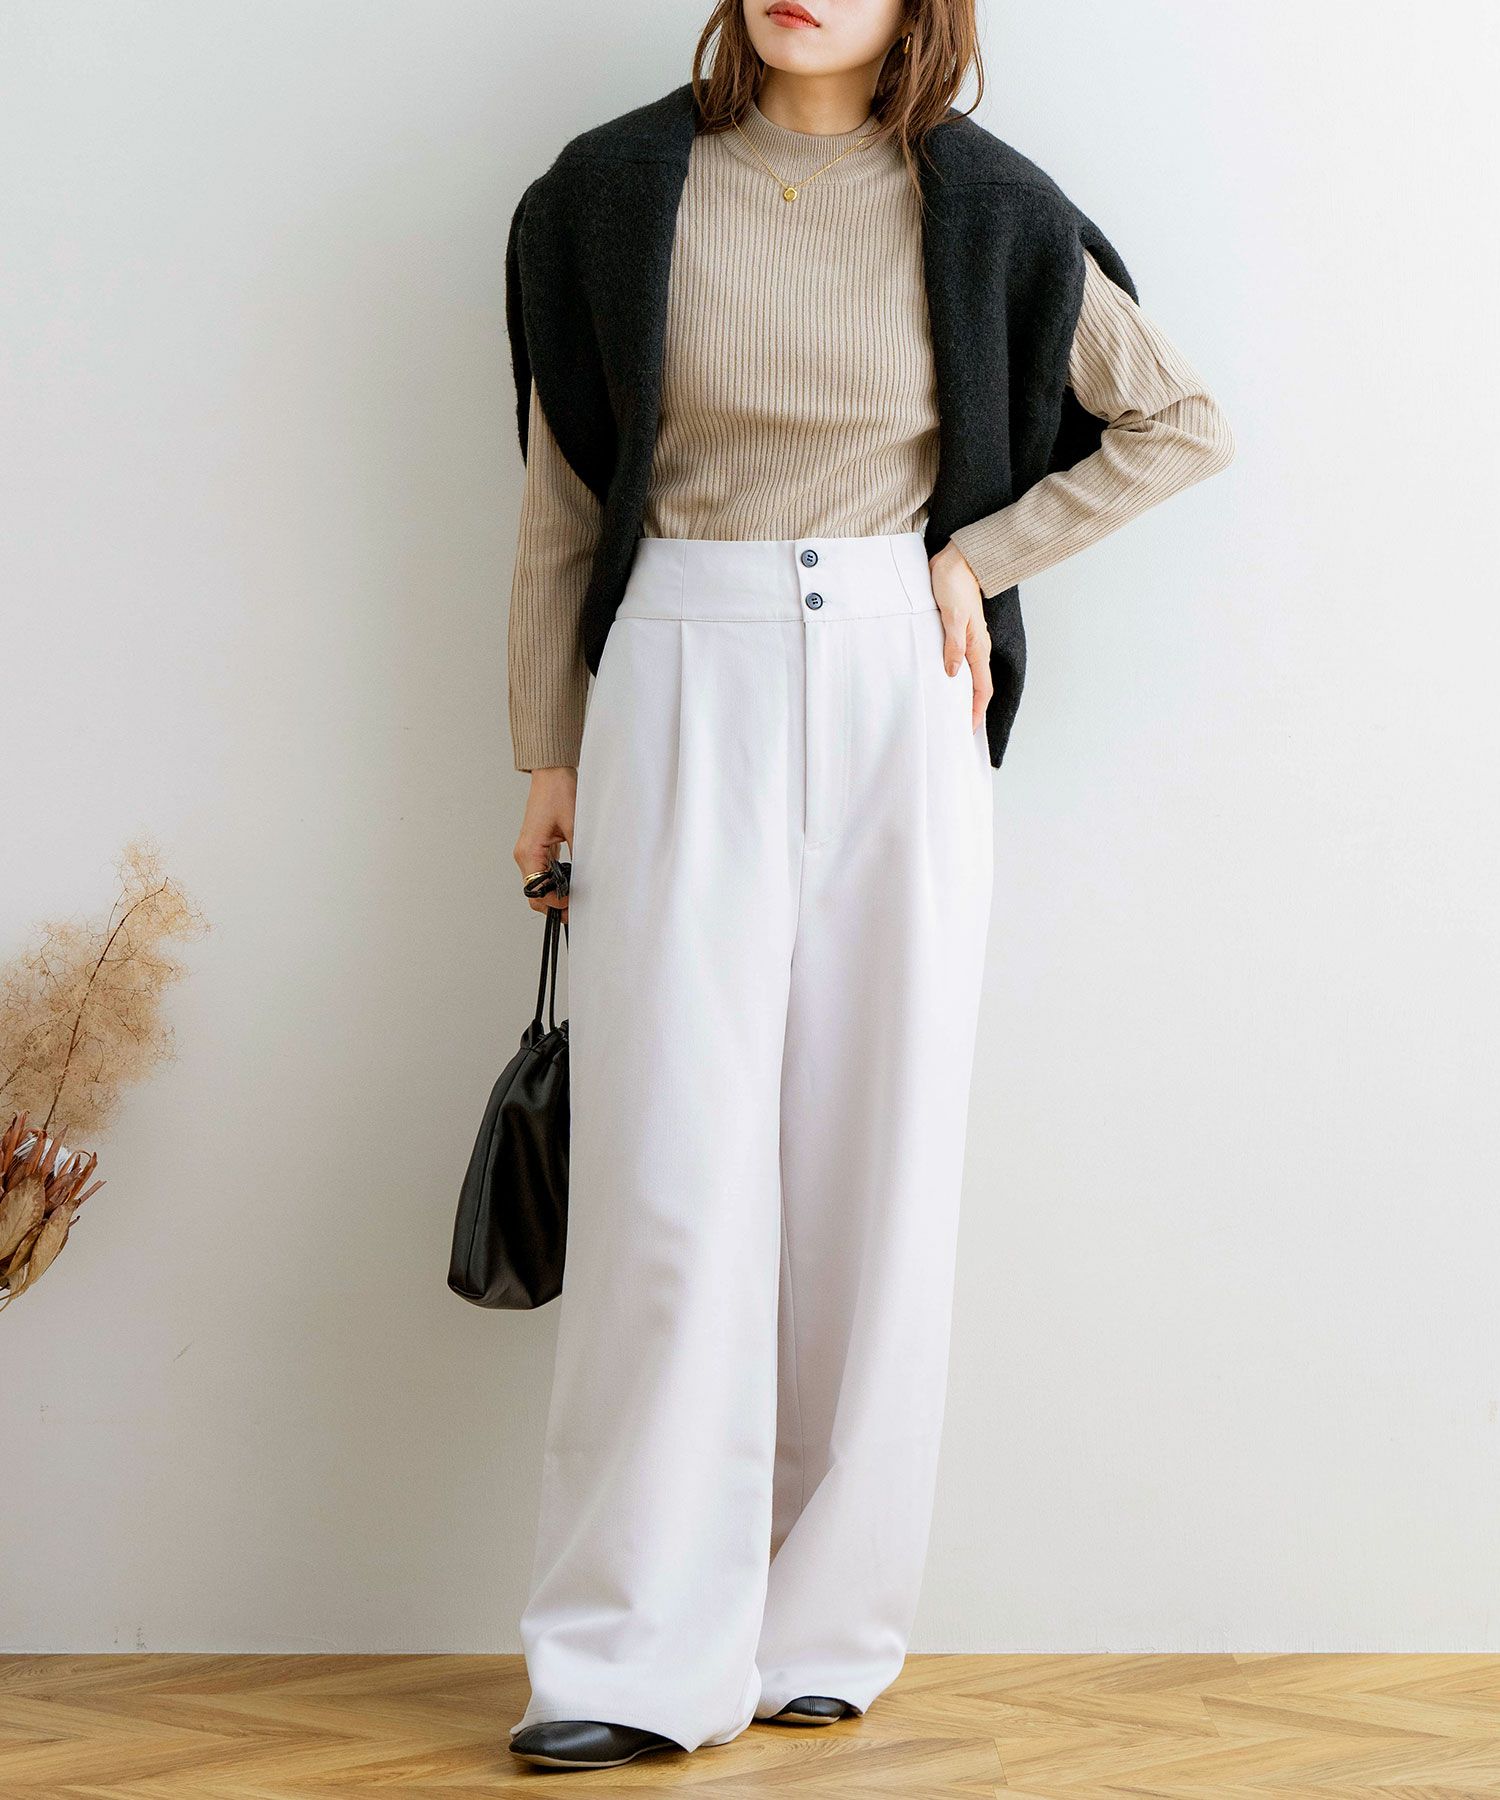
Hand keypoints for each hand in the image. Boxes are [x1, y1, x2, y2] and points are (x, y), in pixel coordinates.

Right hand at [514, 767, 575, 921]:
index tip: (576, 906)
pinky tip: (571, 882)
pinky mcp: (536, 847)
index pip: (537, 891)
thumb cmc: (559, 793)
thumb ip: (580, 856)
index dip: (556, 903)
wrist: (552, 774)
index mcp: (529, 851)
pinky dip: (554, 882)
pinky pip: (542, 872)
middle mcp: (524, 854)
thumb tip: (588, 879)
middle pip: (534, 893)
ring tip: (577, 897)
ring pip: (538, 885)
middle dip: (554, 904)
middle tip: (578, 908)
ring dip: (554, 894)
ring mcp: (529, 851)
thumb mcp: (575, 826)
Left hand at [929, 541, 992, 734]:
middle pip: (976, 686)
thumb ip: (953, 645)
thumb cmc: (954, 583)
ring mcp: (967, 640)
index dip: (975, 711)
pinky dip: (951, 676)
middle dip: (968, 709)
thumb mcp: (952, 615)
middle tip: (955, 728)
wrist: (956, 559)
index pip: (981, 688)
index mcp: (977, 646)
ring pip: (966, 675)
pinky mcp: (957, 632)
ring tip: (946, 711)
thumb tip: (953, 674)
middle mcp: (975, 646)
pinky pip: (957, 661)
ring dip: (959, 694)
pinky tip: (940, 682)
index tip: (967, 730)